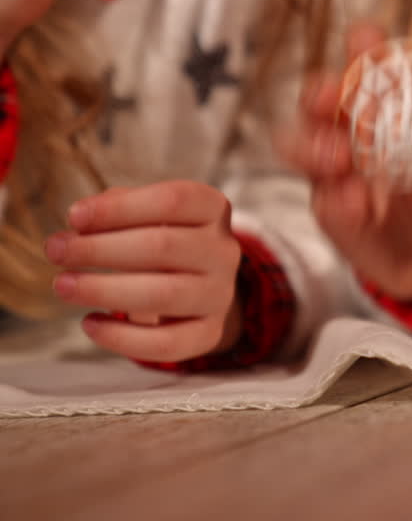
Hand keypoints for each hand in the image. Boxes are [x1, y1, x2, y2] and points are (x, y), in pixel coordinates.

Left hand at [44, 182, 243, 362]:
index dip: (120, 208)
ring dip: (103, 290)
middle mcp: (223, 251)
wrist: (203, 285)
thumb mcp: (149, 213)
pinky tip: (90, 323)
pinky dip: (122, 337)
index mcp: (212, 210)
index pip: (173, 201)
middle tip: (56, 252)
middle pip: (164, 246)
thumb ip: (117, 210)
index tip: (73, 216)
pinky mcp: (209, 332)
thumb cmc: (163, 241)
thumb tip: (80, 226)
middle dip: (100, 249)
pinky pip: (168, 343)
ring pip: (164, 295)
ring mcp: (220, 294)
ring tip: (63, 286)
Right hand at [280, 23, 411, 302]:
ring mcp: (333, 168)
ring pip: (299, 142)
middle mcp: (352, 127)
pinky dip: (338, 198)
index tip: (365, 40)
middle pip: (319, 95)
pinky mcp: (329, 207)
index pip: (369, 62)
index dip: (363, 46)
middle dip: (321, 91)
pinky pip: (322, 198)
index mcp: (388, 103)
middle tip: (333, 99)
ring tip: (342, 161)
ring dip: (314, 145)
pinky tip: (361, 205)